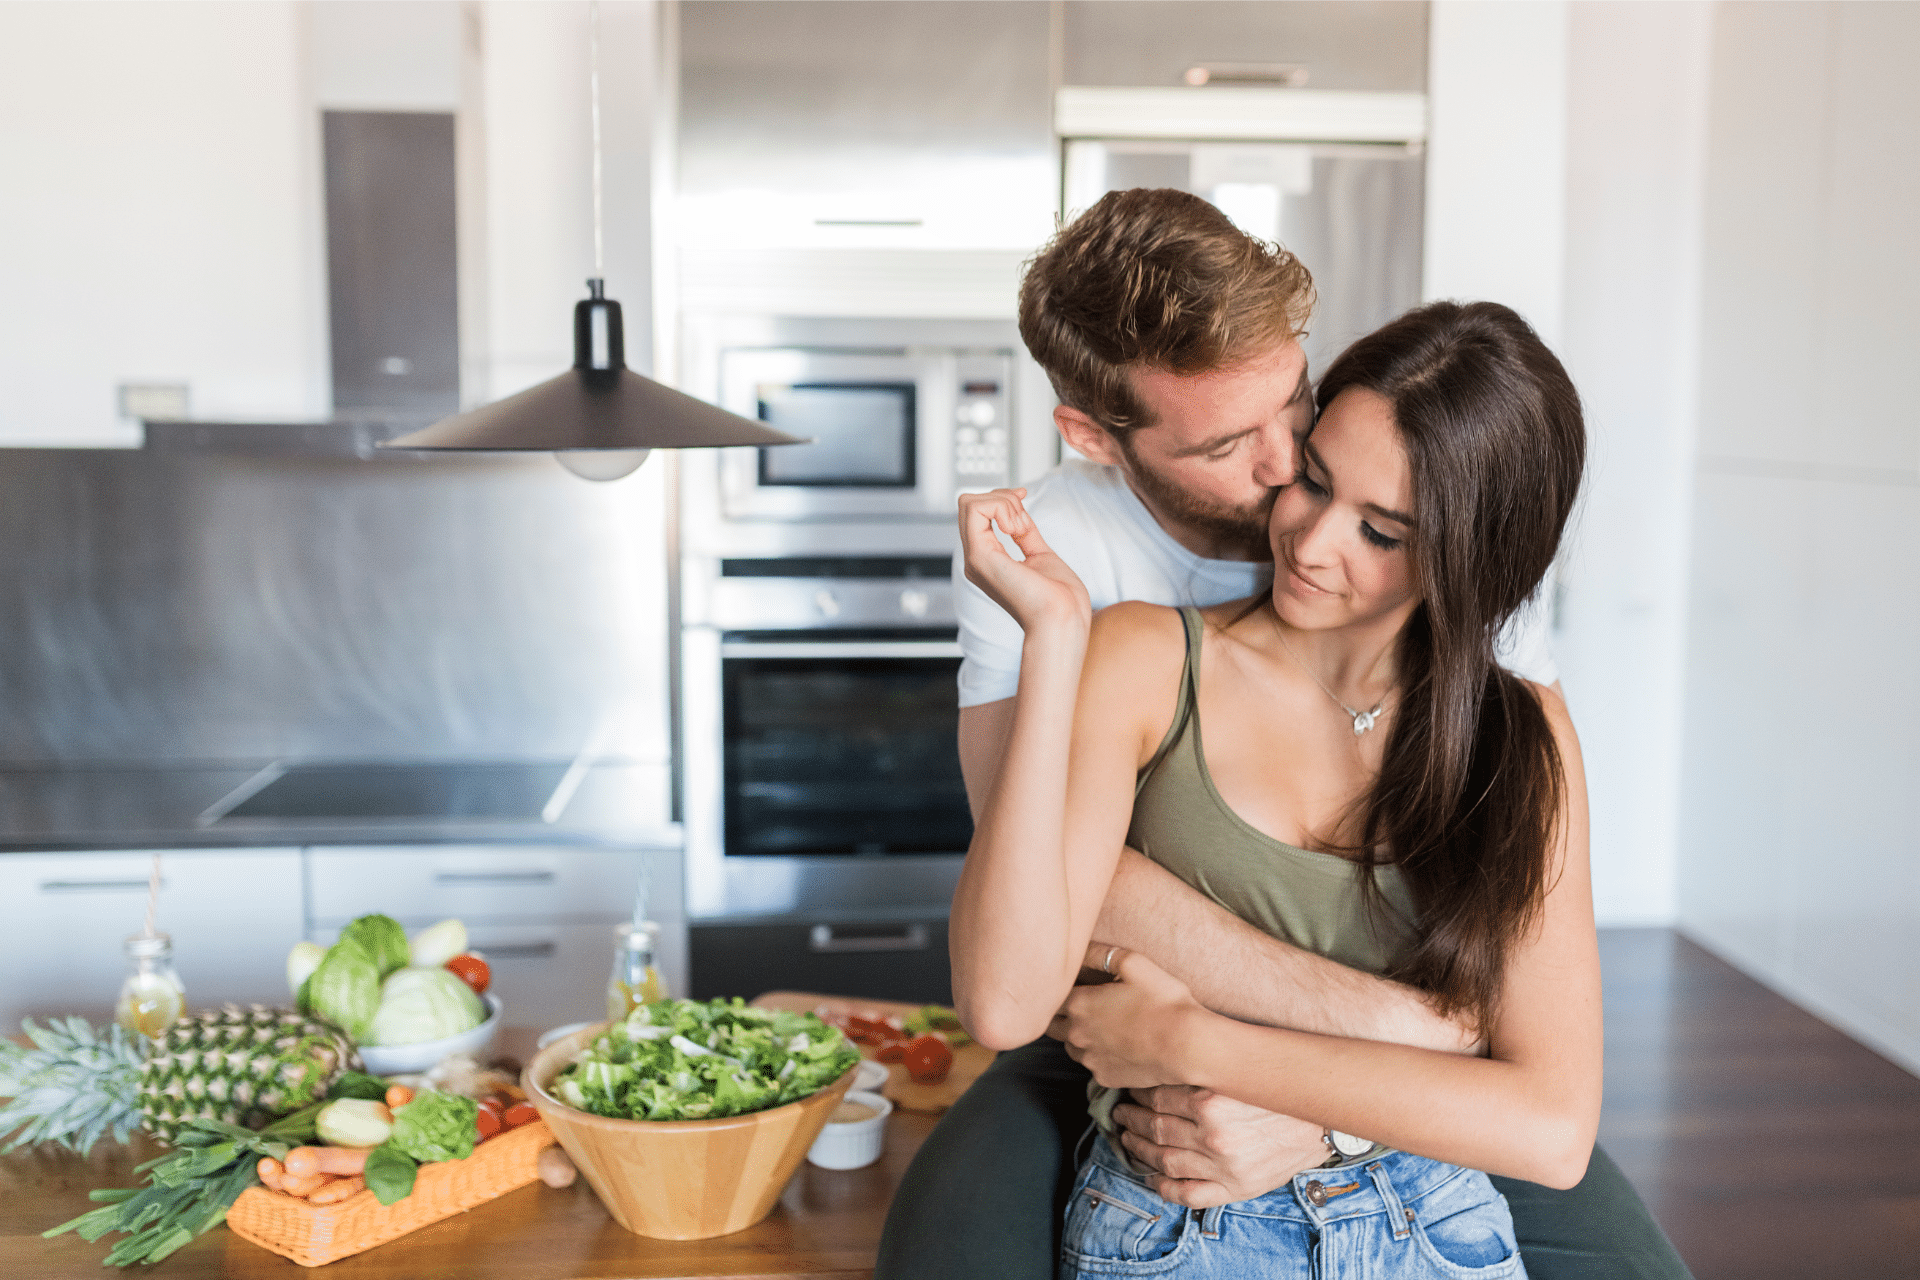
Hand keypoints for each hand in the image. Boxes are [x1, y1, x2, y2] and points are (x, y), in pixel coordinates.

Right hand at [958, 489, 1090, 632]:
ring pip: (969, 503)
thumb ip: (1025, 535)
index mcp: (988, 561)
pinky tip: (1016, 528)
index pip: (977, 514)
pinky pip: (975, 509)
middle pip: (969, 504)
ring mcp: (975, 559)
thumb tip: (1018, 512)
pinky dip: (1000, 507)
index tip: (1023, 499)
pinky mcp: (980, 557)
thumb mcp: (1040, 555)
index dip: (1001, 498)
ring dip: (1003, 503)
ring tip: (1021, 527)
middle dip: (1002, 498)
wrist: (1063, 619)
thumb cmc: (1060, 598)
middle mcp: (976, 560)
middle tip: (1024, 521)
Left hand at [1048, 945, 1206, 1089]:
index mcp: (1079, 1004)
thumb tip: (1081, 946)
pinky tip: (1118, 1046)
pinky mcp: (1104, 1078)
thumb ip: (1100, 953)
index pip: (1051, 995)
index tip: (1075, 984)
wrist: (1186, 1046)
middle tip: (1085, 1004)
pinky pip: (1092, 1065)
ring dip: (1078, 1036)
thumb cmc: (1163, 1000)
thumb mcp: (1133, 963)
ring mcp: (1089, 1059)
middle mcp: (1076, 1034)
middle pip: (1053, 1024)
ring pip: (1070, 1046)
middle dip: (1062, 1014)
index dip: (1060, 988)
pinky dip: (1098, 1055)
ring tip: (1103, 1025)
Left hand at [1111, 1087, 1326, 1207]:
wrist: (1321, 1123)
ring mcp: (1222, 1167)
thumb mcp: (1238, 1072)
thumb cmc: (1278, 1092)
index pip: (1157, 1097)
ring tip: (1127, 1137)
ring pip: (1163, 1161)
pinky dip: (1164, 1187)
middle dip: (1131, 1118)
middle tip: (1120, 1111)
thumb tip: (1161, 1064)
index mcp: (1212, 1101)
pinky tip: (1152, 1176)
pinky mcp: (1234, 1189)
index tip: (1131, 1088)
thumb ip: (1202, 1072)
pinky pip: (1188, 1194)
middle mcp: (1214, 1136)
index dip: (1137, 1092)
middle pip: (1155, 1128)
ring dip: (1138, 1150)